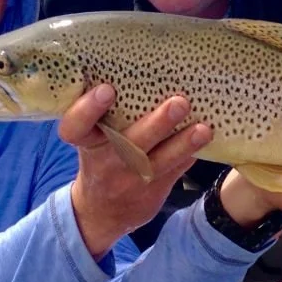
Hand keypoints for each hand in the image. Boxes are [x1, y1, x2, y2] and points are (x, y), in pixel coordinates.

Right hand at [60, 84, 212, 259]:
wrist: (102, 211)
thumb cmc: (101, 156)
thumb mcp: (93, 137)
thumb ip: (107, 113)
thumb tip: (142, 70)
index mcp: (87, 142)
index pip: (76, 127)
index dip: (88, 110)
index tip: (105, 90)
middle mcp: (106, 161)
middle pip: (129, 143)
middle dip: (157, 124)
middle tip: (179, 103)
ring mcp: (130, 179)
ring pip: (159, 161)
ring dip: (183, 144)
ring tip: (203, 129)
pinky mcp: (152, 191)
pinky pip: (175, 171)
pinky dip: (190, 154)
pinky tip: (206, 139)